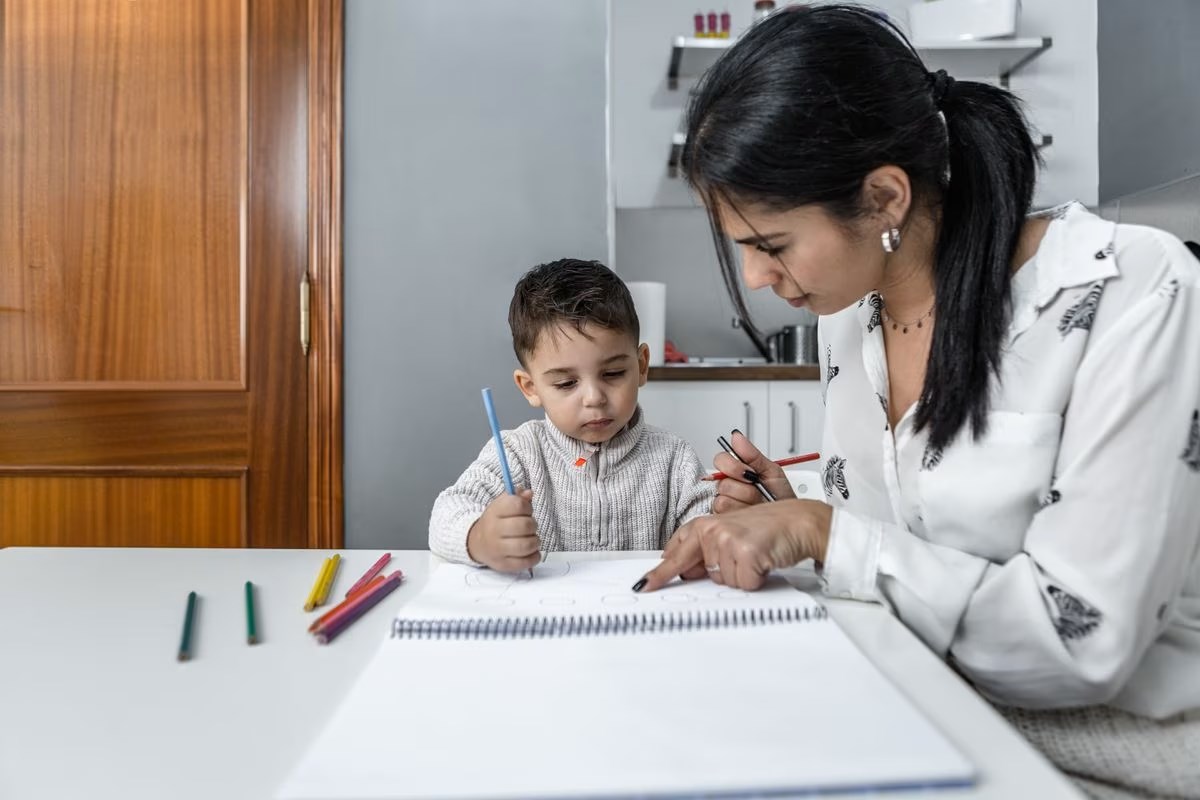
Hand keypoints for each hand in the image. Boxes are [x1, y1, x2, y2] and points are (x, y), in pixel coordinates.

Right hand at [466, 489, 540, 572]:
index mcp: (494, 512)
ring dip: (535, 541)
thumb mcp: (502, 505)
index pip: (517, 505)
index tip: (527, 511)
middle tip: (531, 527)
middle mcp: (493, 530)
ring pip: (526, 545)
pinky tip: (532, 551)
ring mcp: (497, 549)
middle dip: (533, 525)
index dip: (527, 507)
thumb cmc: (495, 522)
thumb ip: (517, 498)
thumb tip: (528, 493)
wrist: (477, 543)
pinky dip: (534, 557)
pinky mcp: (503, 564)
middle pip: (524, 525)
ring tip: (532, 539)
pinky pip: (525, 563)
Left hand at [638, 499, 831, 591]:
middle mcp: (713, 531)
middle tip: (721, 563)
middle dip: (711, 575)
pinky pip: (743, 584)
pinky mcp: (746, 553)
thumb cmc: (768, 529)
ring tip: (755, 556)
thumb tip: (687, 572)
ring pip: (723, 582)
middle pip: (698, 572)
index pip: (675, 552)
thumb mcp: (731, 534)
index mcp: (705, 525)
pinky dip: (755, 579)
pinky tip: (763, 561)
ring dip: (741, 576)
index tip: (645, 585)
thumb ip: (707, 552)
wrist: (798, 521)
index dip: (659, 573)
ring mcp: (728, 541)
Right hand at [712, 430, 795, 513]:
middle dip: (743, 485)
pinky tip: (751, 512)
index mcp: (736, 471)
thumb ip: (752, 455)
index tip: (749, 472)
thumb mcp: (771, 471)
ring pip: (723, 495)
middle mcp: (727, 486)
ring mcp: (725, 502)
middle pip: (721, 479)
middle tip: (757, 488)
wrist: (788, 519)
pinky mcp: (724, 518)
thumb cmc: (780, 497)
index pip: (720, 460)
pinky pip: (724, 510)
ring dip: (745, 499)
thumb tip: (736, 436)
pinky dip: (741, 510)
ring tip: (758, 502)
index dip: (733, 466)